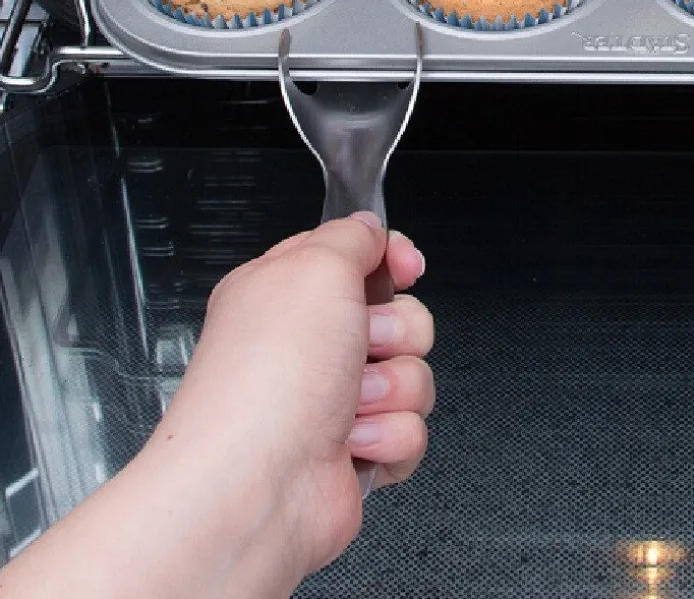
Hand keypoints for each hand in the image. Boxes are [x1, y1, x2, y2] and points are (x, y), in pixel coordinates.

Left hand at [152, 213, 433, 578]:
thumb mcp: (314, 266)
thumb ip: (352, 235)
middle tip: (359, 344)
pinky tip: (352, 444)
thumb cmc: (269, 378)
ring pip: (414, 373)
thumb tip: (372, 230)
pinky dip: (390, 437)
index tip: (406, 268)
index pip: (360, 257)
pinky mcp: (358, 450)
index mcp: (287, 292)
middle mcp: (309, 346)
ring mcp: (335, 401)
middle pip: (402, 316)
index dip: (392, 260)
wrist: (258, 486)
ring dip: (392, 389)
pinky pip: (413, 428)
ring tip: (348, 406)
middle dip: (396, 331)